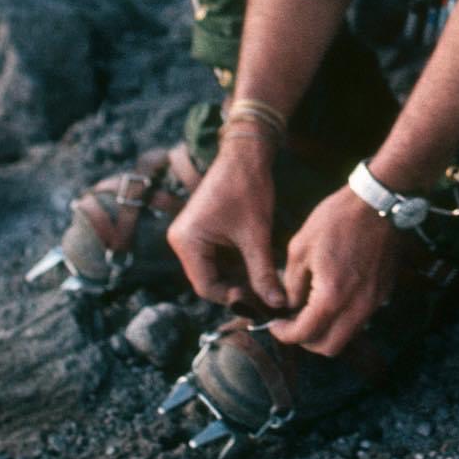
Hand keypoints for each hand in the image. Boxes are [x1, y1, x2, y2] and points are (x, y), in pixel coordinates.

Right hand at [166, 140, 286, 309]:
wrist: (246, 153)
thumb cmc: (248, 188)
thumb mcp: (256, 234)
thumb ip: (263, 272)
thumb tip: (277, 304)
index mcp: (187, 242)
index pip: (207, 287)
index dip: (234, 298)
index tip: (260, 301)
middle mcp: (181, 241)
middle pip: (208, 280)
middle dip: (236, 287)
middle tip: (265, 294)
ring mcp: (189, 235)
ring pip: (214, 270)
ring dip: (237, 276)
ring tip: (264, 279)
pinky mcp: (199, 230)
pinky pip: (215, 257)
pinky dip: (234, 263)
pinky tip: (256, 263)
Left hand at [268, 187, 400, 355]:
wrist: (378, 202)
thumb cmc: (337, 219)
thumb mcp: (301, 246)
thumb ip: (292, 282)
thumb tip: (290, 304)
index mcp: (331, 295)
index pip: (304, 334)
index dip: (284, 334)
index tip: (276, 325)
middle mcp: (356, 306)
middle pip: (329, 347)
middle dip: (307, 341)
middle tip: (294, 324)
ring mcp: (373, 301)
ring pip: (348, 335)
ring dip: (328, 331)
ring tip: (313, 310)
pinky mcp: (384, 292)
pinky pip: (362, 318)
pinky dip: (345, 317)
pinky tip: (335, 296)